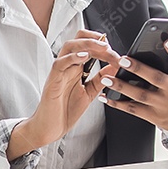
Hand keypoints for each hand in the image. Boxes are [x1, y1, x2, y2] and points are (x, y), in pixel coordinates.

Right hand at [7, 29, 121, 159]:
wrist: (50, 128)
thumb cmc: (65, 110)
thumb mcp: (90, 92)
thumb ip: (101, 79)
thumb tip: (116, 66)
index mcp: (76, 67)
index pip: (89, 46)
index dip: (104, 47)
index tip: (117, 54)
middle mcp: (68, 66)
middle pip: (78, 40)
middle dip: (96, 40)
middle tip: (111, 49)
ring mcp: (59, 71)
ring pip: (69, 46)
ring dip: (88, 44)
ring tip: (102, 47)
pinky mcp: (52, 80)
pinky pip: (60, 63)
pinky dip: (72, 57)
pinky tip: (84, 56)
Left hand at [98, 39, 167, 142]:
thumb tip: (164, 42)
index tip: (167, 42)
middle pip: (156, 78)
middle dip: (138, 69)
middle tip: (122, 60)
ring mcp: (164, 105)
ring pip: (140, 95)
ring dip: (121, 87)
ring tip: (106, 78)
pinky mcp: (154, 116)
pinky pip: (133, 109)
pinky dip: (118, 104)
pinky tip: (106, 97)